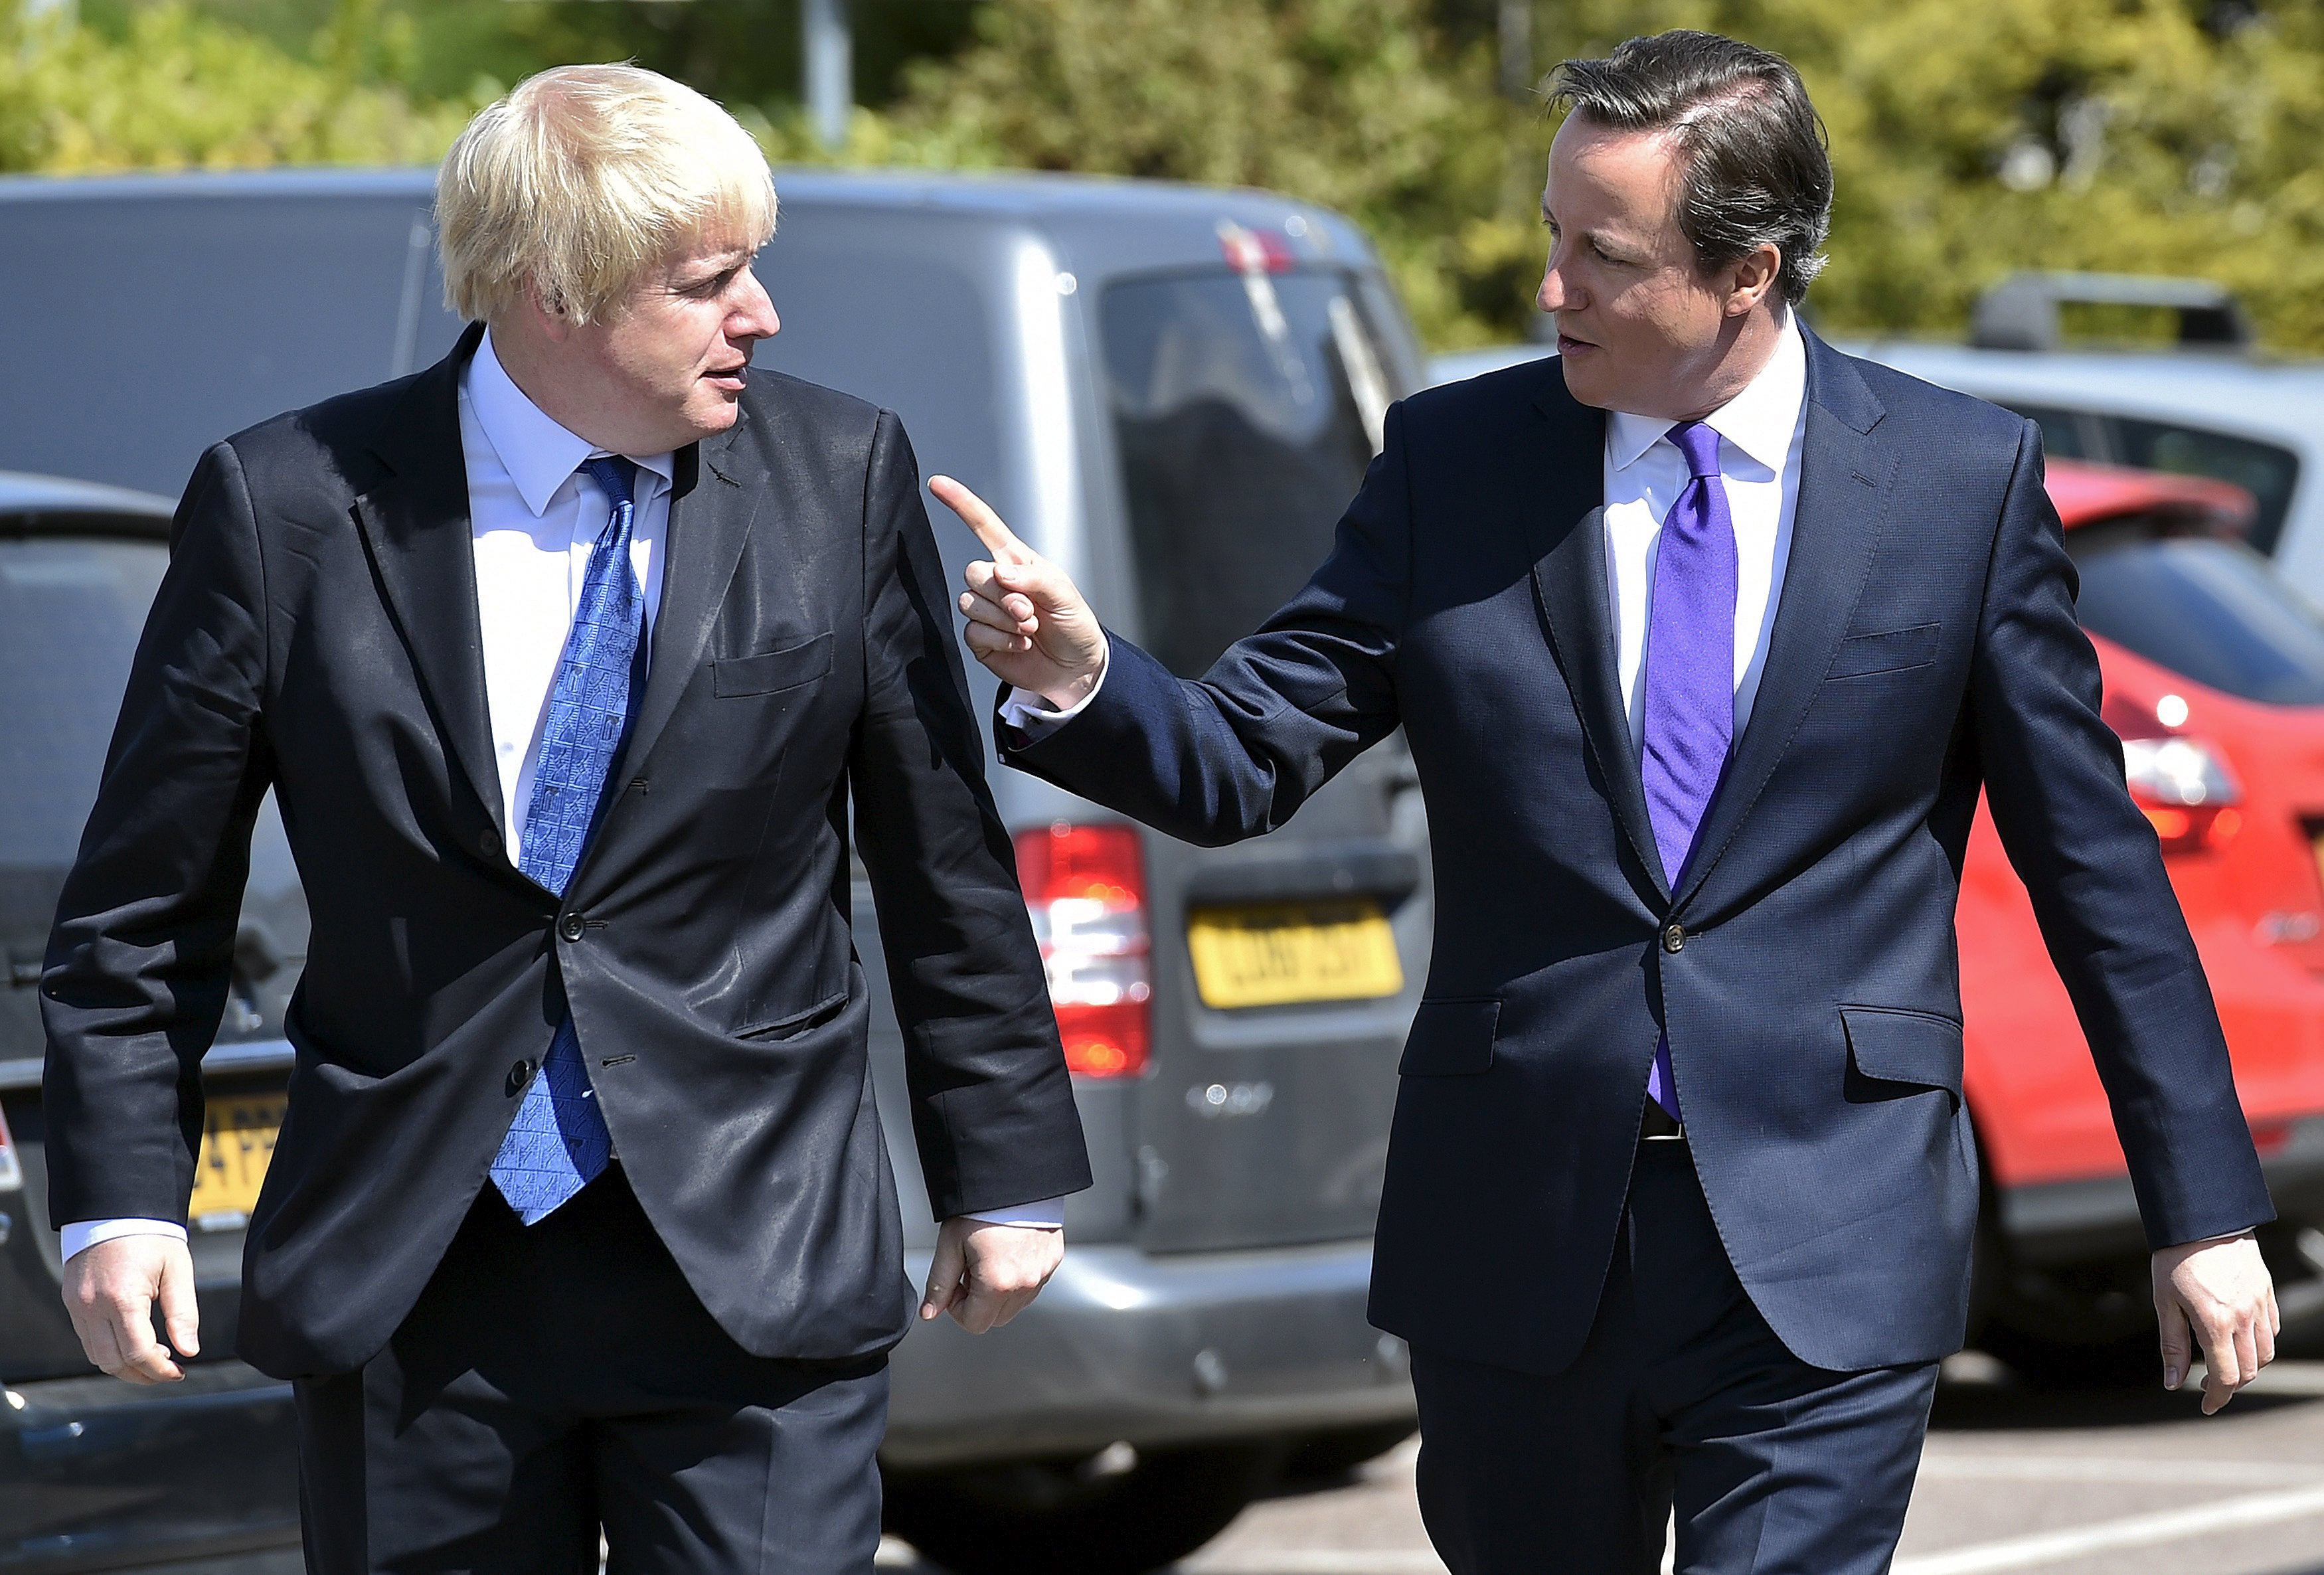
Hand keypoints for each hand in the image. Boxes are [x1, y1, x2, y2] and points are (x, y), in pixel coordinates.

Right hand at [63, 1235, 199, 1383]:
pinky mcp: (72, 1302)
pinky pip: (87, 1339)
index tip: (178, 1372)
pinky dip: (108, 1349)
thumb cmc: (150, 1234)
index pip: (138, 1352)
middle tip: (168, 1370)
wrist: (116, 1208)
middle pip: (112, 1362)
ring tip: (154, 1355)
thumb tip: (189, 1350)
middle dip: (142, 1374)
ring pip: (96, 1355)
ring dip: (124, 1365)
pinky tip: (132, 1340)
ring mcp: (78, 1305)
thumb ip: (183, 1313)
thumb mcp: (177, 1270)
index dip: (160, 1370)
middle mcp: (93, 1305)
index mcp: (122, 1297)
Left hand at [919, 1217, 1063, 1333]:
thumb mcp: (950, 1245)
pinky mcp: (1054, 1260)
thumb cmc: (981, 1206)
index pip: (974, 1323)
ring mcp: (1043, 1272)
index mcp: (998, 1283)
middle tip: (971, 1269)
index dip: (957, 1307)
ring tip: (991, 1257)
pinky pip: (1033, 1284)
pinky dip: (1018, 1277)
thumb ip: (939, 1283)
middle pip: (996, 1318)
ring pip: (1016, 1303)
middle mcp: (1025, 1283)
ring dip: (999, 1291)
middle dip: (979, 1301)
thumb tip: (930, 1312)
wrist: (1012, 1177)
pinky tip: (1008, 1252)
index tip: (955, 1284)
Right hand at [929, 476, 1106, 709]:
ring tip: (1030, 630)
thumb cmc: (1073, 623)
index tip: (938, 484)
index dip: (961, 503)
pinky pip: (973, 631)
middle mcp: (996, 582)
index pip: (983, 526)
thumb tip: (999, 573)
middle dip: (1003, 595)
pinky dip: (1002, 640)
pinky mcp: (981, 638)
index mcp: (1015, 561)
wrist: (1076, 668)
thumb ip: (1033, 578)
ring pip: (970, 603)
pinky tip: (1021, 645)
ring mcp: (986, 611)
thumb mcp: (1063, 593)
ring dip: (1004, 621)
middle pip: (973, 573)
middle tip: (1030, 612)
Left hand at [2153, 1229, 2277, 1413]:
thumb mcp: (2164, 1303)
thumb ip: (2171, 1346)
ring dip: (2248, 1367)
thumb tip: (2173, 1382)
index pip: (2227, 1377)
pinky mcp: (2267, 1293)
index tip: (2206, 1405)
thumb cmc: (2175, 1260)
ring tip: (2223, 1362)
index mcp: (2215, 1322)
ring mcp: (2260, 1305)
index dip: (2217, 1397)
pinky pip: (2272, 1330)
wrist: (2201, 1220)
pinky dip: (2260, 1343)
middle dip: (2230, 1385)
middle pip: (2249, 1371)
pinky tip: (2239, 1339)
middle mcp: (2244, 1317)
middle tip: (2208, 1384)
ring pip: (2266, 1353)